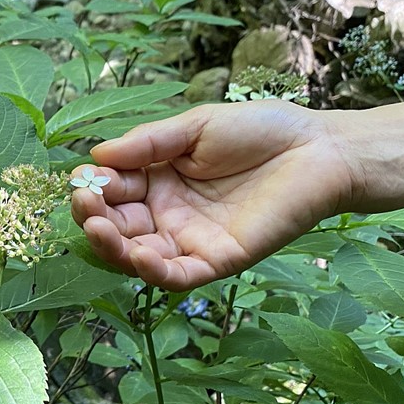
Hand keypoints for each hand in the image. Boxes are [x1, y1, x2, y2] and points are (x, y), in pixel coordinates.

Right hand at [71, 100, 359, 290]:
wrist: (319, 148)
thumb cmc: (261, 131)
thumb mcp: (195, 127)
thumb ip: (149, 143)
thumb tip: (96, 156)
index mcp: (159, 181)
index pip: (113, 192)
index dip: (95, 188)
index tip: (84, 178)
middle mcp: (168, 215)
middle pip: (118, 228)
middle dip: (94, 217)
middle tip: (84, 203)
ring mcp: (191, 241)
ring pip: (138, 257)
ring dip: (112, 247)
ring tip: (97, 227)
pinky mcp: (218, 260)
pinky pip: (178, 276)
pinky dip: (154, 272)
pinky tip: (137, 254)